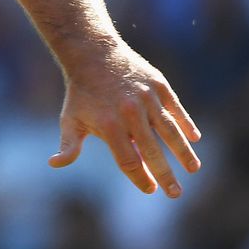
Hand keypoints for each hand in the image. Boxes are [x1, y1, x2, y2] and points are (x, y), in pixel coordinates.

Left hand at [50, 44, 201, 197]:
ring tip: (193, 169)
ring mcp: (147, 98)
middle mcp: (130, 113)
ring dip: (184, 152)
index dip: (140, 179)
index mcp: (109, 125)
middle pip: (153, 151)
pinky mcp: (160, 86)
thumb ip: (69, 145)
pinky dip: (186, 124)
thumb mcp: (70, 119)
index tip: (150, 190)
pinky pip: (176, 109)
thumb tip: (54, 163)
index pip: (129, 161)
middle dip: (166, 175)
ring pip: (171, 131)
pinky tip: (194, 138)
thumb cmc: (81, 93)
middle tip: (176, 193)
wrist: (93, 54)